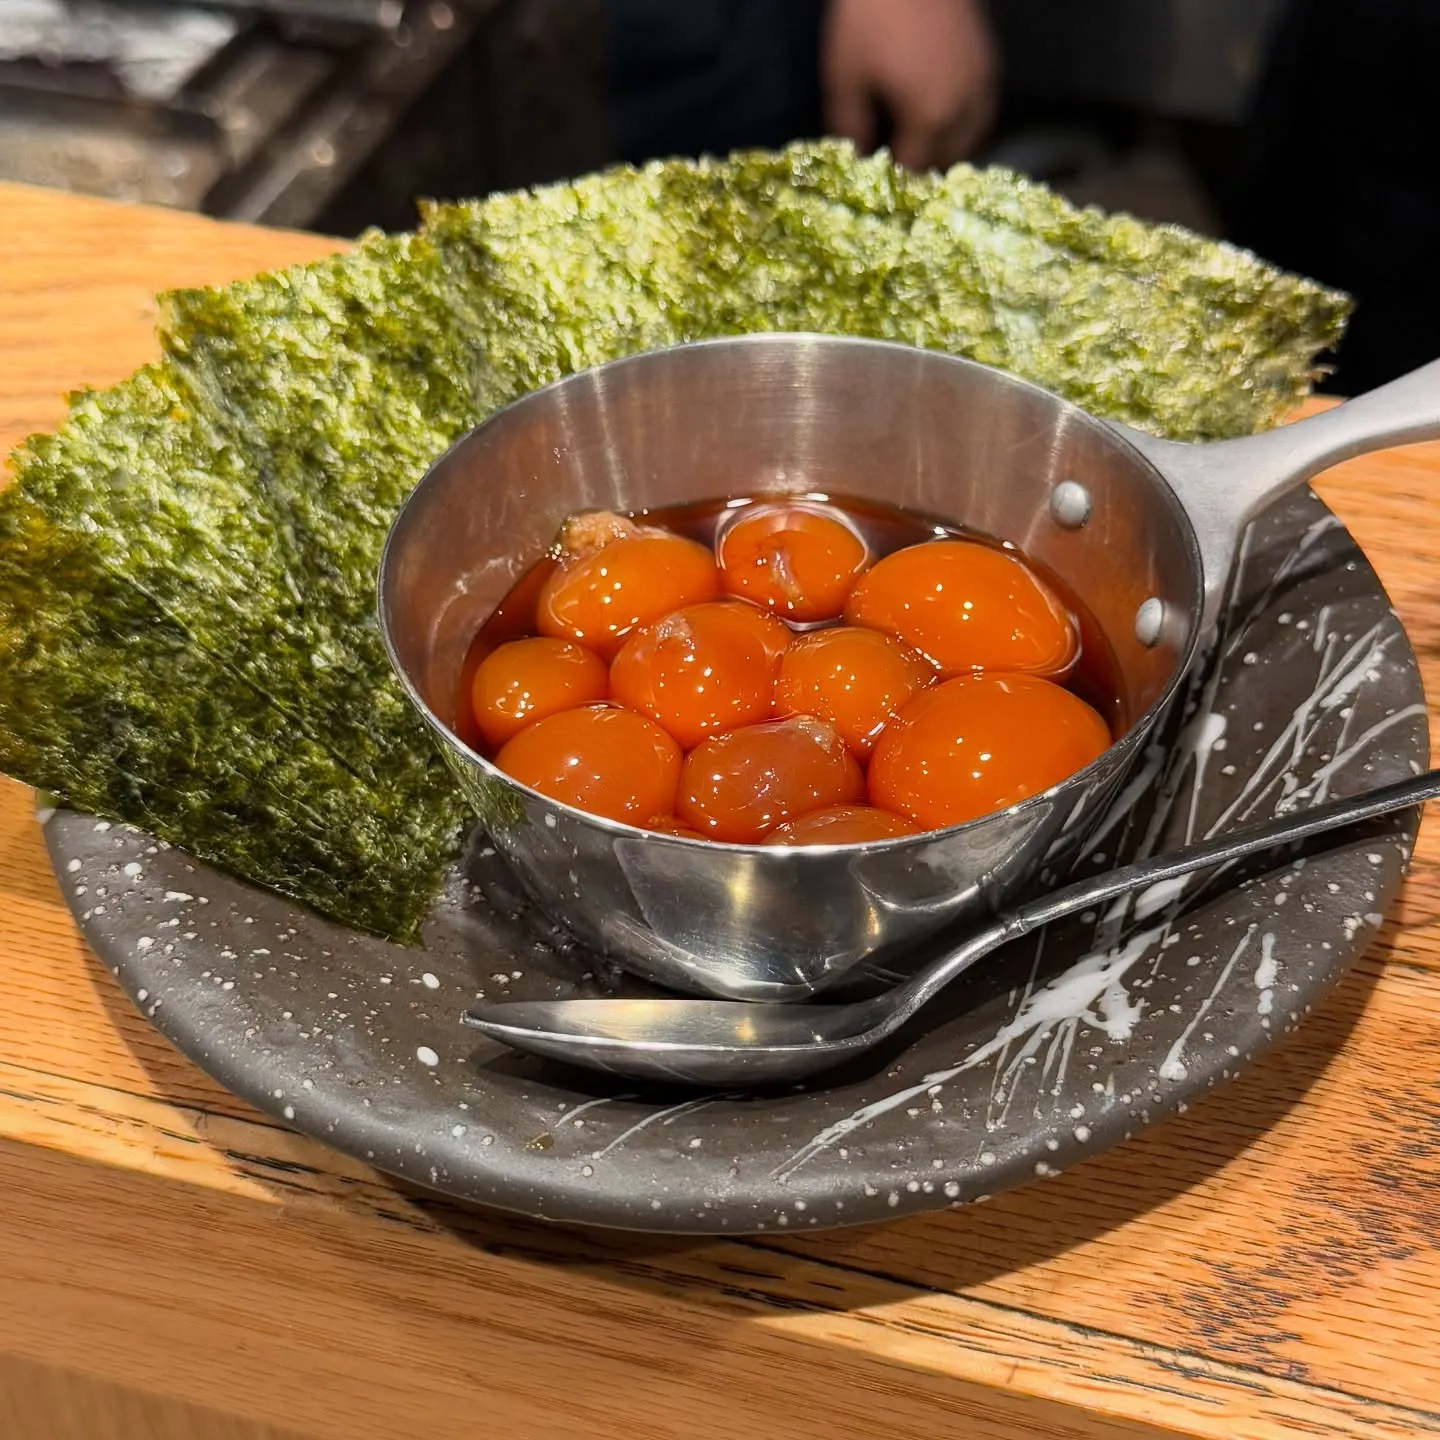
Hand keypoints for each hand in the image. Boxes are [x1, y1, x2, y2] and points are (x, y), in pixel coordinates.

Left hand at [822, 0, 998, 170]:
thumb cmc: (869, 19)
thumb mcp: (845, 78)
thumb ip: (850, 127)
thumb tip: (858, 160)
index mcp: (931, 120)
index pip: (915, 171)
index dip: (895, 183)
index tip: (878, 183)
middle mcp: (965, 109)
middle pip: (947, 159)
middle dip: (922, 165)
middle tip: (896, 159)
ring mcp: (983, 84)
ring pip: (971, 137)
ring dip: (947, 146)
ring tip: (920, 140)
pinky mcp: (990, 61)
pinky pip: (982, 109)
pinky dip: (964, 122)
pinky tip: (942, 114)